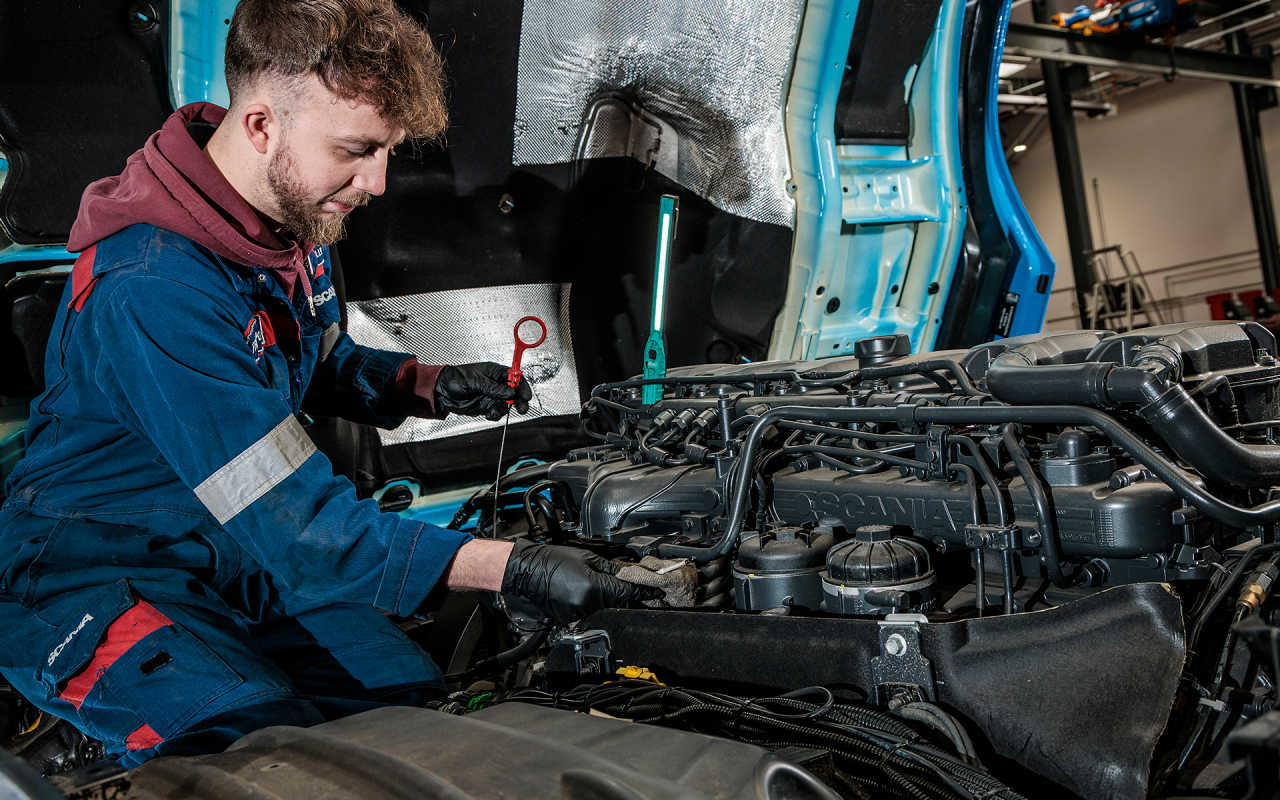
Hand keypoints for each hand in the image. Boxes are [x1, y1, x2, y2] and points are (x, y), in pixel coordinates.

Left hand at [435, 362, 532, 420]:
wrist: (441, 392)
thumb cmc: (455, 379)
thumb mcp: (475, 382)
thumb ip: (494, 388)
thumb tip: (510, 392)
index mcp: (494, 372)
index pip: (514, 377)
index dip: (521, 386)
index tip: (525, 395)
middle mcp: (495, 384)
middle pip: (514, 392)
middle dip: (519, 400)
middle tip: (522, 408)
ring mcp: (491, 395)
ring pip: (506, 404)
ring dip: (503, 410)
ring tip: (493, 411)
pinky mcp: (486, 406)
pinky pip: (497, 412)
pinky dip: (495, 415)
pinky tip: (488, 414)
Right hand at [501, 539, 661, 623]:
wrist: (527, 570)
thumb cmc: (552, 559)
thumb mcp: (587, 558)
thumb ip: (611, 568)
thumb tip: (629, 573)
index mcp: (593, 586)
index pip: (627, 593)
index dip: (644, 592)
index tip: (657, 592)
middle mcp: (586, 604)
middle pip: (617, 601)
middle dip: (626, 593)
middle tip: (634, 584)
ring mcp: (577, 613)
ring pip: (603, 607)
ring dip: (607, 597)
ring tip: (592, 582)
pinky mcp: (569, 618)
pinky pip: (588, 611)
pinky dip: (591, 603)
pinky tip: (581, 590)